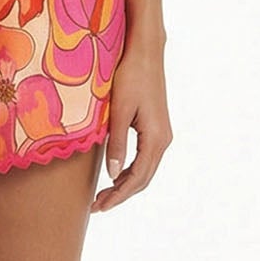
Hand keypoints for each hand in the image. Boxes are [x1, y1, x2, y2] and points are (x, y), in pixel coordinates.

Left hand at [90, 39, 171, 212]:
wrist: (146, 53)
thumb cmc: (130, 77)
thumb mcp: (119, 111)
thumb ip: (116, 143)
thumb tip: (112, 174)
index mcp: (156, 139)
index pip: (137, 178)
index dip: (118, 195)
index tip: (98, 206)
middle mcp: (163, 140)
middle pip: (143, 179)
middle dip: (120, 195)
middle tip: (96, 206)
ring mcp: (162, 135)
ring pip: (145, 170)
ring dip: (125, 185)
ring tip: (103, 195)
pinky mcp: (156, 128)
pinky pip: (145, 158)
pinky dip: (130, 171)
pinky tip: (115, 174)